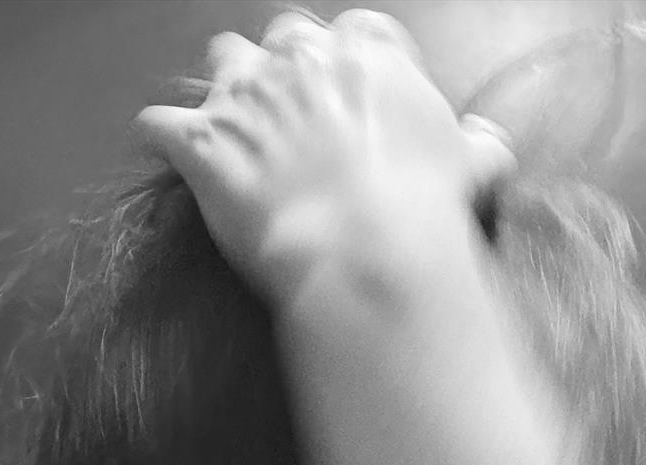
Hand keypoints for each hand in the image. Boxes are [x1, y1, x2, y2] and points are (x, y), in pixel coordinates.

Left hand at [136, 9, 515, 299]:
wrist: (365, 248)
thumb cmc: (425, 203)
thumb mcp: (474, 164)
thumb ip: (478, 141)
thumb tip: (485, 139)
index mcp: (368, 52)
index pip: (360, 34)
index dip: (358, 67)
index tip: (360, 101)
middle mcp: (300, 56)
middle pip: (286, 36)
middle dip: (290, 67)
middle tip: (300, 113)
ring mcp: (244, 94)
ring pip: (222, 58)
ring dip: (231, 85)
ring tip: (239, 123)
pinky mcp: (200, 141)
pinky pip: (161, 124)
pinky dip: (168, 137)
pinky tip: (178, 156)